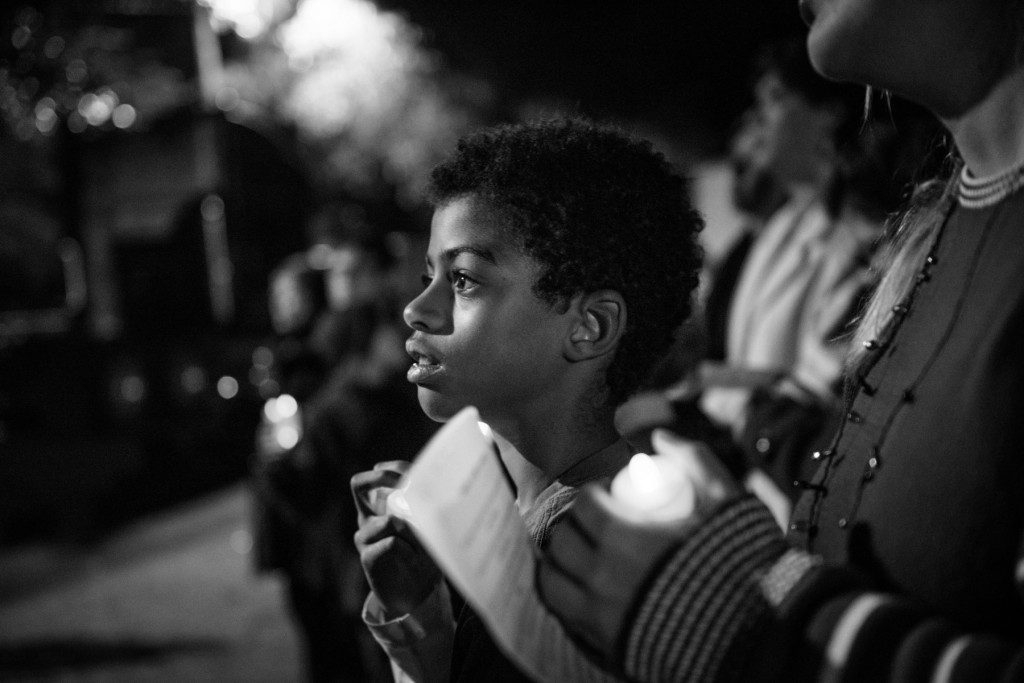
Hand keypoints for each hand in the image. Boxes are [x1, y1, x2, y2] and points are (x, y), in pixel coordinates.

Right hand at [351, 461, 440, 615]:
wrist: (417, 592)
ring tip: (422, 542)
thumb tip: (436, 485)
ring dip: (412, 529)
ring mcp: (365, 537)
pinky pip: (389, 543)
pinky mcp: (367, 558)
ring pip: (387, 520)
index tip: (411, 475)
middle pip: (358, 483)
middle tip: (406, 487)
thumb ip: (427, 507)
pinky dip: (406, 549)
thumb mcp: (430, 526)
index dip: (391, 469)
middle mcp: (369, 517)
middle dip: (383, 478)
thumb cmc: (425, 555)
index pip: (377, 474)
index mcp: (382, 506)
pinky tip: (413, 557)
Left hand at [537, 429, 740, 659]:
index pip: (585, 505)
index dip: (594, 493)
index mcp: (623, 539)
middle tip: (594, 522)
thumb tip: (661, 435)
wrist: (758, 633)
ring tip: (580, 555)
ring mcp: (599, 615)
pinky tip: (581, 588)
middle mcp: (601, 578)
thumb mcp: (726, 500)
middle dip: (574, 524)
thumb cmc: (742, 561)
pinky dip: (563, 596)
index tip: (610, 494)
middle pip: (563, 541)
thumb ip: (694, 460)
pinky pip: (565, 615)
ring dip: (558, 561)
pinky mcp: (605, 643)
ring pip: (553, 581)